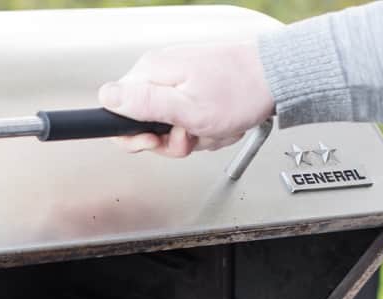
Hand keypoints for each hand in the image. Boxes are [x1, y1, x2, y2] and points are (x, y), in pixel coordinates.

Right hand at [98, 41, 274, 156]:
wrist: (275, 78)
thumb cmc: (239, 92)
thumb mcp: (187, 108)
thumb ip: (144, 104)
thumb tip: (107, 97)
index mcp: (150, 73)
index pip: (115, 112)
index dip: (133, 136)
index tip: (156, 141)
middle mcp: (159, 73)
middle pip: (142, 124)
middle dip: (169, 141)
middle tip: (190, 135)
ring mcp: (175, 80)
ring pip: (167, 127)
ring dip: (190, 136)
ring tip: (209, 127)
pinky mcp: (190, 87)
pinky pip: (184, 119)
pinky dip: (201, 128)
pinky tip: (216, 122)